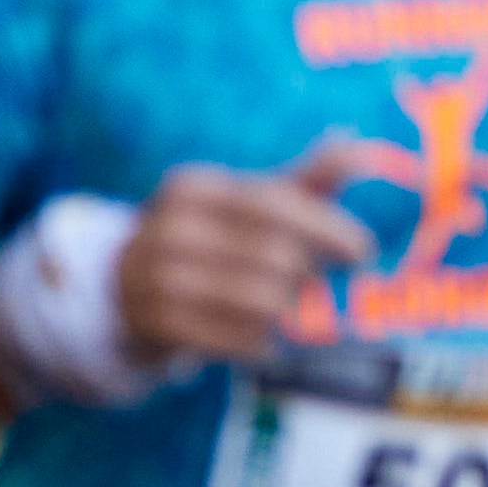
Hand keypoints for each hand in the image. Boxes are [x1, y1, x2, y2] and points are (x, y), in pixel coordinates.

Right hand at [115, 147, 375, 366]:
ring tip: (296, 316)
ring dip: (288, 313)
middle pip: (270, 256)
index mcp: (192, 188)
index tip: (363, 252)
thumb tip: (355, 141)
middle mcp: (168, 228)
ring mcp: (154, 277)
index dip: (326, 228)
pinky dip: (259, 345)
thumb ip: (299, 181)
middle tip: (323, 289)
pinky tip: (267, 343)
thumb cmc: (207, 241)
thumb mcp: (243, 205)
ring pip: (256, 300)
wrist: (125, 291)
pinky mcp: (153, 323)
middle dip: (309, 276)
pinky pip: (229, 339)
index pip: (273, 205)